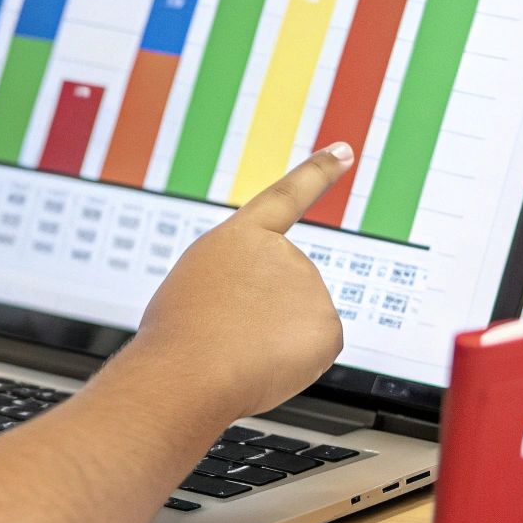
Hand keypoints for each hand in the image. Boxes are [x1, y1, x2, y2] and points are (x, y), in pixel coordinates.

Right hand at [129, 143, 355, 417]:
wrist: (186, 371)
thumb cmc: (178, 335)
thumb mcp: (198, 285)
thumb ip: (239, 284)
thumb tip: (272, 315)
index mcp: (242, 236)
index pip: (288, 195)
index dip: (318, 172)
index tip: (344, 152)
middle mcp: (283, 252)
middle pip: (287, 290)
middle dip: (265, 317)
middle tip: (228, 333)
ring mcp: (309, 286)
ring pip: (300, 323)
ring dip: (275, 341)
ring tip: (237, 349)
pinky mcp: (328, 325)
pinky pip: (316, 349)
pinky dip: (297, 364)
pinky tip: (265, 364)